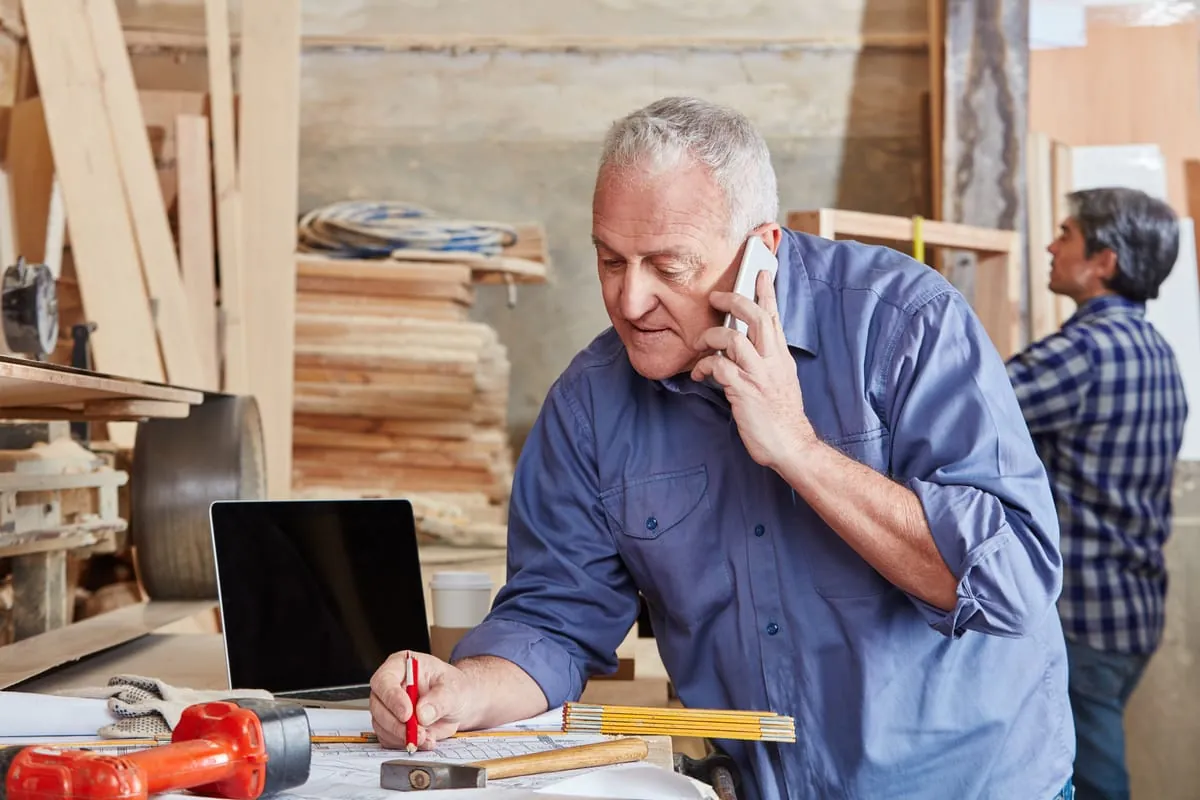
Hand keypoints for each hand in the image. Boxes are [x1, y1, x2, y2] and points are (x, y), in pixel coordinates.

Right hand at [370, 650, 478, 749]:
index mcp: (401, 666)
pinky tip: (424, 740)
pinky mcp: (391, 726)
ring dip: (402, 736)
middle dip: (396, 724)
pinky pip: (389, 739)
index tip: (407, 714)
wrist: (459, 703)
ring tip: (426, 737)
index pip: (384, 680)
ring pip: (381, 726)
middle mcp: (390, 686)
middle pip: (378, 706)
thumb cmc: (452, 687)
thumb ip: (439, 699)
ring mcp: (388, 707)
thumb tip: (422, 713)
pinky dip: (405, 744)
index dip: (392, 698)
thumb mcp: (453, 688)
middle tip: (418, 732)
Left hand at [691, 269, 816, 468]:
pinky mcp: (745, 392)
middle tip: (716, 297)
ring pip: (734, 338)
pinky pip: (720, 367)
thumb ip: (764, 360)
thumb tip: (739, 345)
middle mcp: (773, 360)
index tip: (759, 272)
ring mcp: (759, 375)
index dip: (766, 292)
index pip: (774, 316)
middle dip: (734, 300)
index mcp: (780, 356)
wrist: (791, 445)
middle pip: (755, 317)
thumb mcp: (778, 379)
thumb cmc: (780, 414)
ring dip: (712, 336)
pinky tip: (700, 374)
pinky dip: (705, 366)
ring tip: (701, 342)